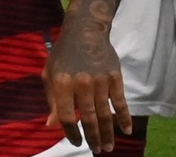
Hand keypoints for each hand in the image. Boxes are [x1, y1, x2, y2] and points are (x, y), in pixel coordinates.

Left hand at [44, 23, 131, 152]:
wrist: (85, 32)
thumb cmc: (63, 55)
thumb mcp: (49, 74)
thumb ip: (51, 100)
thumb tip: (51, 125)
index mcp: (61, 83)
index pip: (66, 115)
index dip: (71, 132)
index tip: (76, 141)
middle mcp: (81, 83)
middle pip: (89, 118)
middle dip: (93, 138)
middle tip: (96, 150)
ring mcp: (100, 81)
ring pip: (106, 114)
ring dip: (108, 133)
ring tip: (107, 147)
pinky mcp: (115, 78)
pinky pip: (121, 103)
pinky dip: (125, 118)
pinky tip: (126, 131)